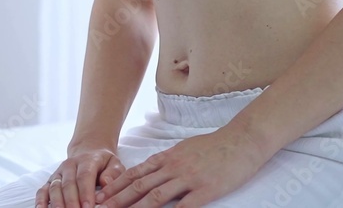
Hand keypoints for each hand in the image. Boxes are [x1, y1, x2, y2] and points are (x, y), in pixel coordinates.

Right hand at [35, 142, 125, 207]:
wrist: (89, 152)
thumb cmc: (103, 164)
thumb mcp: (114, 164)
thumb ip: (112, 173)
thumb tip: (105, 182)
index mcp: (86, 161)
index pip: (84, 177)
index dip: (85, 193)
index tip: (88, 207)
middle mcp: (69, 166)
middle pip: (68, 185)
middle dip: (71, 202)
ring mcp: (58, 173)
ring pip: (55, 188)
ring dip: (57, 203)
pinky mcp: (51, 181)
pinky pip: (43, 190)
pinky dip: (41, 200)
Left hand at [95, 126, 268, 207]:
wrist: (242, 140)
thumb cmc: (213, 145)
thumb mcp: (184, 149)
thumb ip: (167, 161)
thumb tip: (150, 170)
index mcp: (167, 158)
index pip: (135, 173)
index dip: (116, 185)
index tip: (100, 194)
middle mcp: (173, 167)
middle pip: (139, 185)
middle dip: (118, 198)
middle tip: (101, 207)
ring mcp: (189, 178)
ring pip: (156, 196)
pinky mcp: (207, 189)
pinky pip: (186, 206)